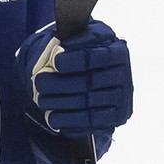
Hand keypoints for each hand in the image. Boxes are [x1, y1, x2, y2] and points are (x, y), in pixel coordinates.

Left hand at [19, 20, 132, 136]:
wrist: (94, 78)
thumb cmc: (82, 56)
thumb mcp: (78, 42)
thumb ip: (71, 42)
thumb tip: (57, 50)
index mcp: (117, 50)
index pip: (99, 56)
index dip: (77, 59)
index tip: (55, 61)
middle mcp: (124, 75)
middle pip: (92, 81)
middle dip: (62, 83)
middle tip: (39, 82)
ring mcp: (122, 98)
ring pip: (89, 102)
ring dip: (61, 102)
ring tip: (41, 99)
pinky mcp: (115, 117)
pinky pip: (91, 121)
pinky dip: (69, 120)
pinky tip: (52, 116)